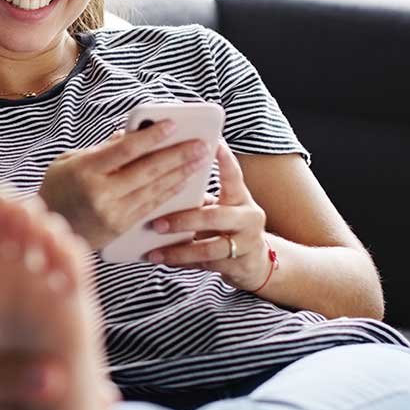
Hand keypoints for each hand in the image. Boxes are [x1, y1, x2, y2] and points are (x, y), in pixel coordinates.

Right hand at [38, 121, 210, 247]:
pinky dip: (170, 193)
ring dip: (181, 173)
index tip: (173, 123)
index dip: (152, 135)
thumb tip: (130, 135)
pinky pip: (151, 206)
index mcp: (85, 170)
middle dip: (178, 155)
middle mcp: (100, 193)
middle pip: (147, 170)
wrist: (48, 227)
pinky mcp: (120, 228)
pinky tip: (184, 181)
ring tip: (200, 160)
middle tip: (201, 143)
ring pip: (154, 189)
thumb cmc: (58, 188)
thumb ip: (102, 149)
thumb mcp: (69, 161)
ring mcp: (112, 213)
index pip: (126, 149)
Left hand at [144, 141, 270, 290]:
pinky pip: (205, 265)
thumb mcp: (219, 206)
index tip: (213, 144)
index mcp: (241, 197)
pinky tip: (161, 260)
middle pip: (215, 217)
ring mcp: (247, 243)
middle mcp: (249, 217)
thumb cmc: (225, 225)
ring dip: (179, 250)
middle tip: (156, 223)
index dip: (225, 160)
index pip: (234, 176)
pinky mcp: (239, 265)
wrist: (254, 261)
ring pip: (210, 249)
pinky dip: (181, 263)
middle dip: (183, 220)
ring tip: (154, 251)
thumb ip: (198, 195)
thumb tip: (160, 175)